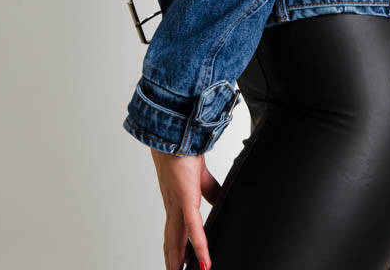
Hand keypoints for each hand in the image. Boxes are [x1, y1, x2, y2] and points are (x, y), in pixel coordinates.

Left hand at [150, 148, 220, 269]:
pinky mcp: (186, 199)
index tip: (178, 264)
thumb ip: (208, 190)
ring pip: (177, 240)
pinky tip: (203, 261)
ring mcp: (177, 204)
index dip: (176, 248)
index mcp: (177, 201)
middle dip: (173, 261)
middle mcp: (173, 206)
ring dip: (178, 261)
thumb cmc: (183, 150)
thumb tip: (218, 200)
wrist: (177, 133)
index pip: (175, 231)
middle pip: (172, 241)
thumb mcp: (200, 175)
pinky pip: (193, 228)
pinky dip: (199, 246)